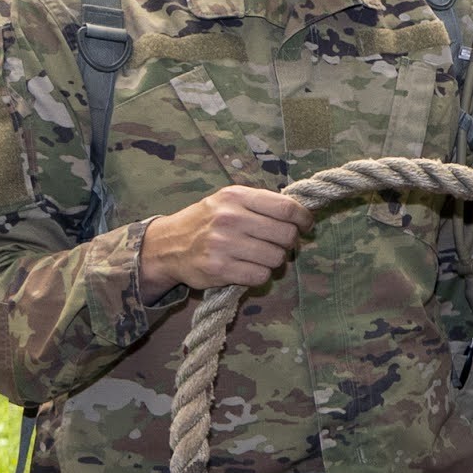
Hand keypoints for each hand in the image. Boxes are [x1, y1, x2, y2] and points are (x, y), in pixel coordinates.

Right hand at [137, 183, 311, 293]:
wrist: (167, 245)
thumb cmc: (207, 222)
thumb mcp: (229, 201)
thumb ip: (261, 204)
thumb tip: (302, 215)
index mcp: (236, 196)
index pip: (286, 207)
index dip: (304, 219)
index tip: (306, 225)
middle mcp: (230, 218)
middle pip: (286, 235)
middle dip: (289, 242)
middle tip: (278, 244)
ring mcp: (223, 244)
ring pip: (276, 258)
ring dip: (274, 261)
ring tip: (260, 256)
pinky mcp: (219, 268)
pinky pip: (261, 276)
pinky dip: (260, 275)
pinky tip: (248, 268)